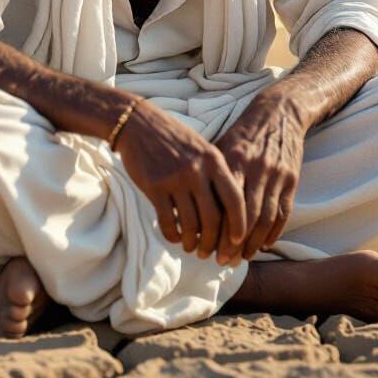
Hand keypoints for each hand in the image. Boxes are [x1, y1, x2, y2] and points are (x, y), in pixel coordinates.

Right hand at [115, 99, 246, 263]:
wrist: (139, 124)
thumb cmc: (174, 139)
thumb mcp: (202, 149)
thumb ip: (215, 175)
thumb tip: (228, 214)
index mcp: (214, 160)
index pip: (234, 199)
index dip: (239, 225)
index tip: (237, 241)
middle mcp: (197, 170)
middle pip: (213, 218)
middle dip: (213, 242)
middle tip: (211, 254)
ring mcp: (175, 178)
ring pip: (190, 224)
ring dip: (192, 243)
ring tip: (192, 248)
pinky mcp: (154, 186)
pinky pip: (167, 221)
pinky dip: (173, 235)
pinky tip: (174, 237)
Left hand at [215, 91, 305, 260]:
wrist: (279, 112)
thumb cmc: (243, 132)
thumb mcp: (221, 144)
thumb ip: (204, 171)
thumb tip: (177, 199)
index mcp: (232, 158)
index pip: (221, 202)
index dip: (213, 229)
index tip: (203, 246)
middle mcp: (255, 167)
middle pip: (244, 216)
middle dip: (232, 243)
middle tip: (221, 261)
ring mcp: (275, 174)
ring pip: (265, 219)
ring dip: (253, 244)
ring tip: (241, 258)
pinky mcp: (291, 179)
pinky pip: (283, 213)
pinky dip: (274, 233)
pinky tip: (263, 246)